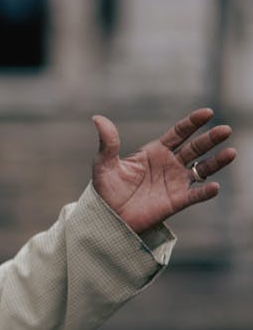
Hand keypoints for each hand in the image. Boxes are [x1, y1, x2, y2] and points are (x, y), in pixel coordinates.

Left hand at [91, 107, 236, 233]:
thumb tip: (97, 118)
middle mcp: (169, 164)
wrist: (108, 216)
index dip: (192, 123)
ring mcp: (175, 182)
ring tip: (231, 153)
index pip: (178, 133)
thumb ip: (108, 142)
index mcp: (155, 151)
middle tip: (225, 129)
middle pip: (195, 148)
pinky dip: (205, 191)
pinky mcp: (176, 201)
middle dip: (210, 139)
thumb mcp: (104, 164)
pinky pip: (195, 195)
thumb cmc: (105, 189)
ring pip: (202, 169)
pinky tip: (214, 186)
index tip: (206, 113)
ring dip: (216, 162)